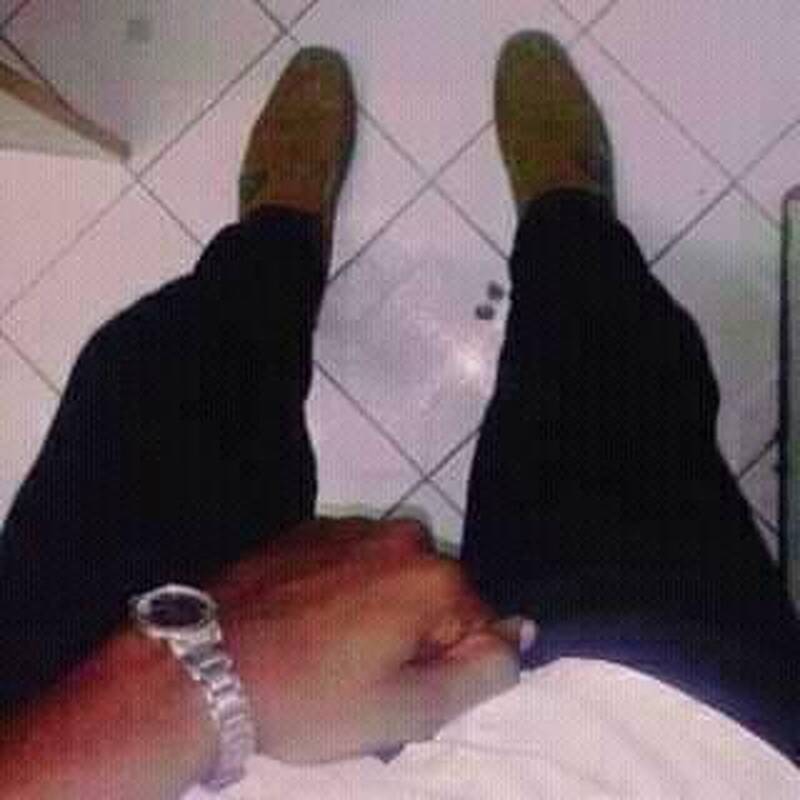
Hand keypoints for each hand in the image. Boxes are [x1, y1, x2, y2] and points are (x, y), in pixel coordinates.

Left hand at [208, 517, 520, 762]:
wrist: (207, 666)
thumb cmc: (312, 697)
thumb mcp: (409, 710)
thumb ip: (482, 670)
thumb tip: (519, 629)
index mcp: (434, 577)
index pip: (479, 626)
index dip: (448, 667)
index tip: (401, 690)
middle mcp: (401, 536)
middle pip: (435, 596)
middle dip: (416, 635)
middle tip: (365, 679)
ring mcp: (350, 527)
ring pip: (392, 577)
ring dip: (378, 611)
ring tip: (330, 652)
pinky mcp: (308, 529)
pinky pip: (351, 561)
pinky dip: (343, 589)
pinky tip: (306, 624)